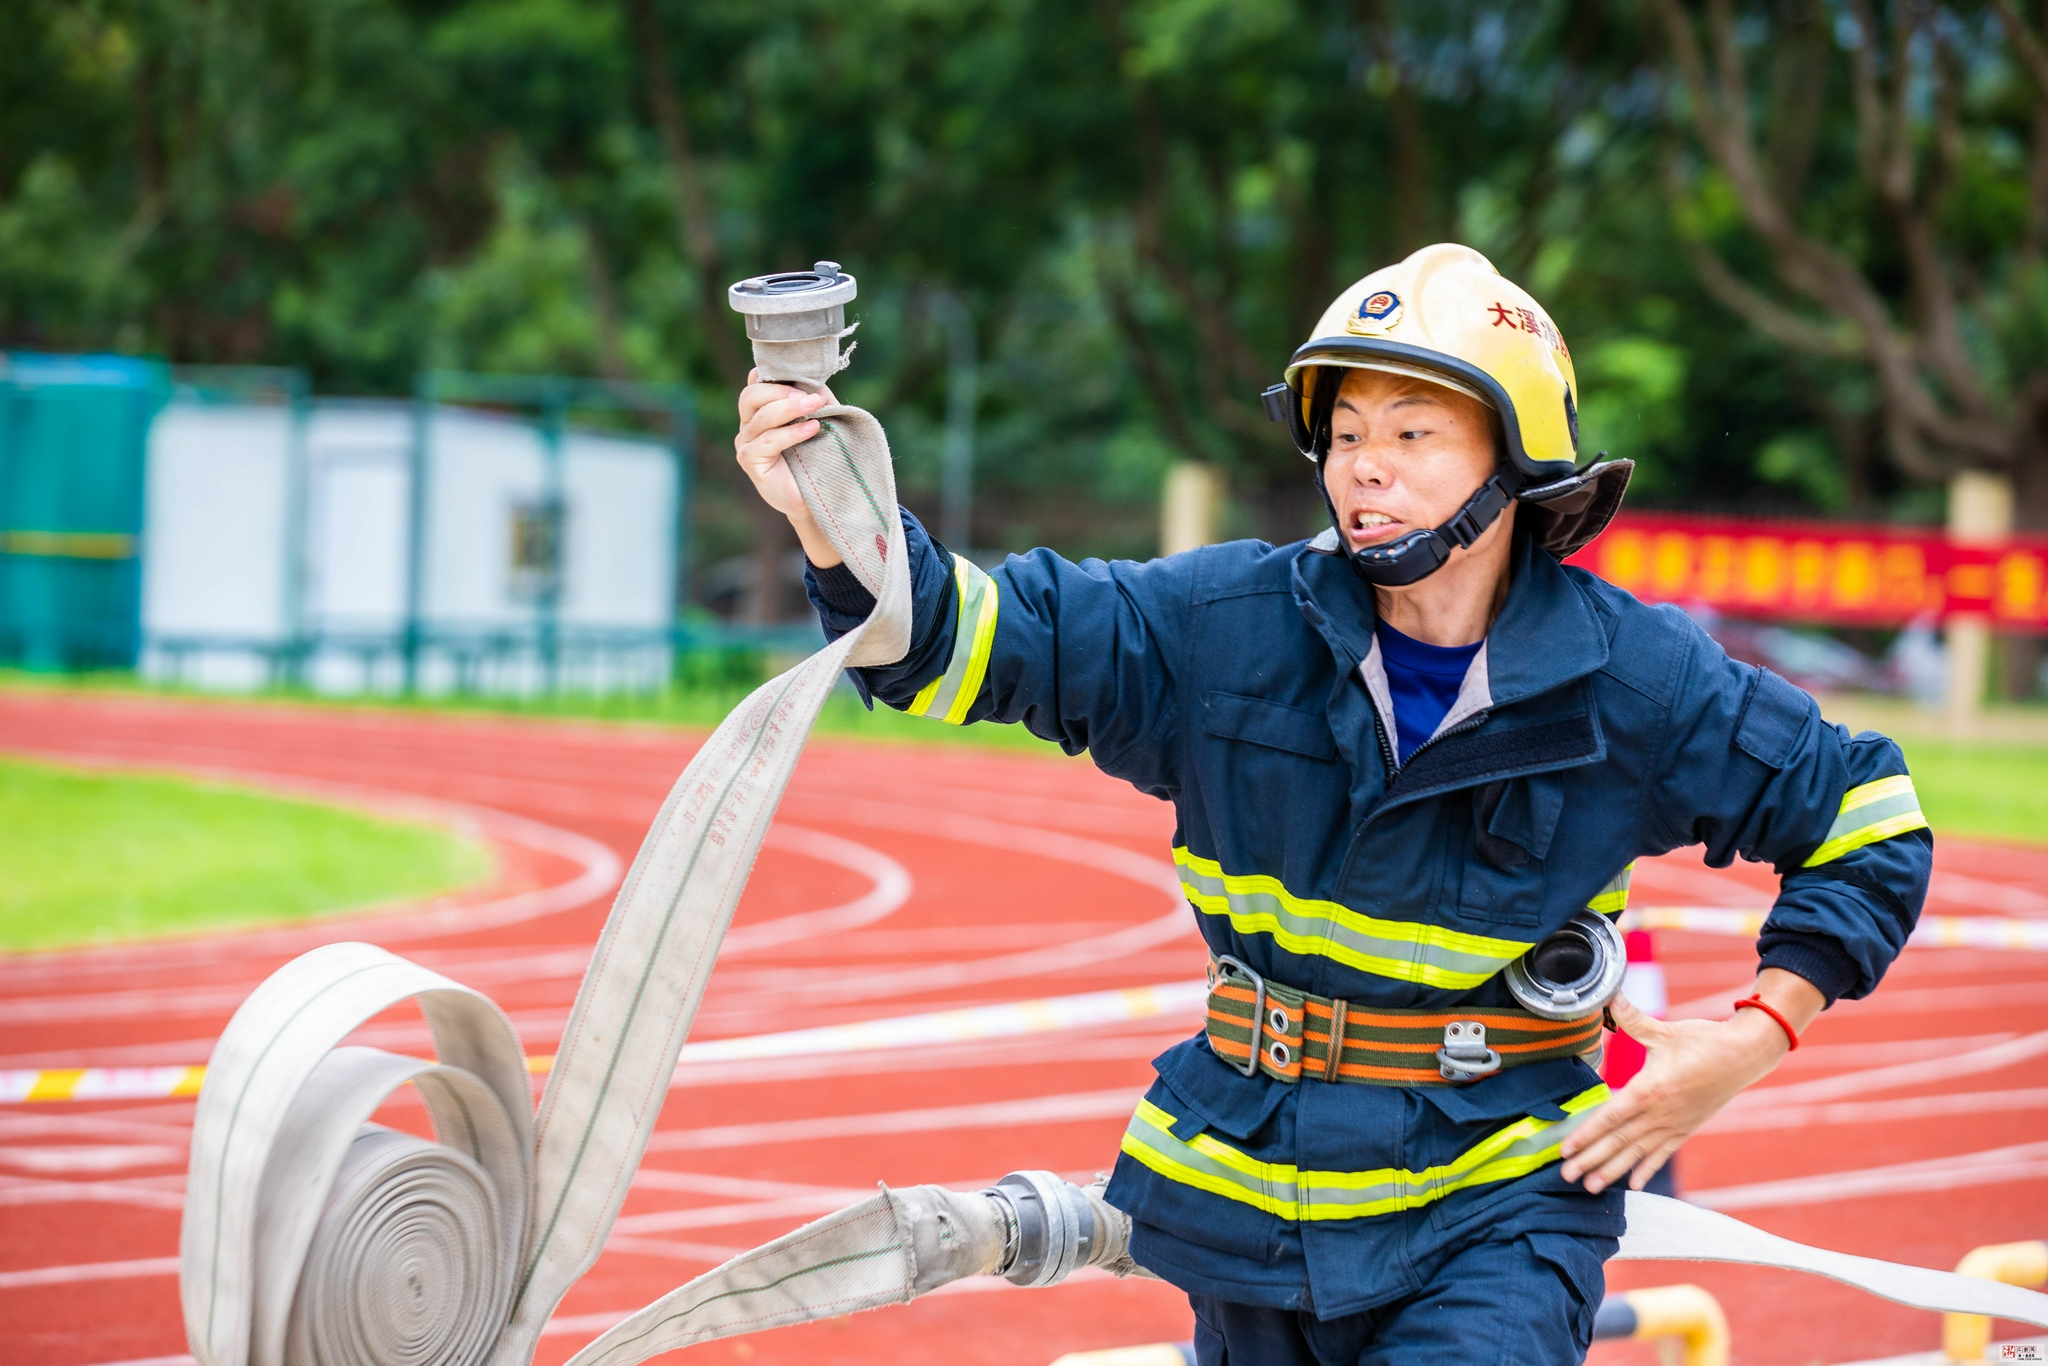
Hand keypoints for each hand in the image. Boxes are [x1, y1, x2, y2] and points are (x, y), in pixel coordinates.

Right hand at [734, 369, 842, 566]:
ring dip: (791, 408)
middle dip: (781, 391)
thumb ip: (813, 399)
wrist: (814, 497)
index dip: (772, 374)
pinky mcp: (748, 460)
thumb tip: (816, 382)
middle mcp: (747, 424)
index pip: (755, 382)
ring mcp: (744, 442)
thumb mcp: (818, 420)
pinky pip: (768, 441)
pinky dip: (791, 433)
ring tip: (816, 406)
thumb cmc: (816, 457)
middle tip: (810, 396)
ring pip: (761, 417)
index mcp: (759, 410)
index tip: (800, 376)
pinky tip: (812, 428)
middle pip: (751, 395)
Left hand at [1559, 969, 1821, 1193]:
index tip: (1565, 1150)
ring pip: (1637, 1152)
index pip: (1610, 1117)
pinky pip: (1662, 1153)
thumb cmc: (1704, 1041)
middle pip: (1618, 1141)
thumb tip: (1610, 995)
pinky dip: (1646, 1168)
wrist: (1744, 1056)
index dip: (1586, 1135)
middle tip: (1566, 1177)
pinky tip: (1634, 1185)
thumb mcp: (1664, 1030)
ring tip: (1590, 1187)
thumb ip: (1632, 1018)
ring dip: (1612, 1171)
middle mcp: (1660, 1113)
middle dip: (1591, 1160)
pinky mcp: (1686, 1128)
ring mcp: (1674, 1124)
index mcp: (1650, 1089)